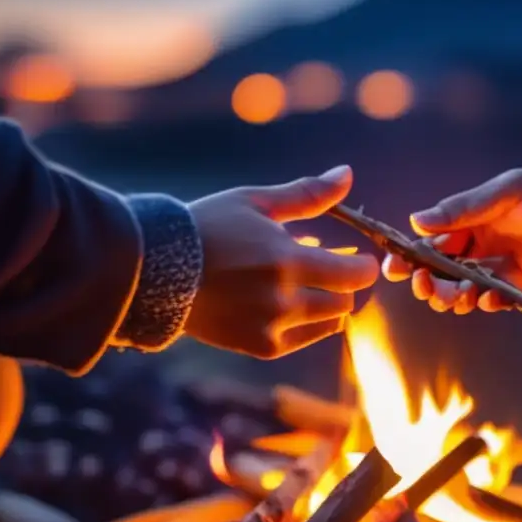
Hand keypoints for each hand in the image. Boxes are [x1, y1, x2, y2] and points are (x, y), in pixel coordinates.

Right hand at [186, 165, 378, 357]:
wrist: (157, 269)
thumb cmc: (208, 227)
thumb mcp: (256, 202)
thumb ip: (308, 194)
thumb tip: (346, 174)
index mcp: (286, 260)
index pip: (354, 275)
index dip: (364, 266)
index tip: (360, 258)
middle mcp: (283, 300)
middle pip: (345, 301)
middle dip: (344, 284)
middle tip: (333, 269)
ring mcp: (272, 327)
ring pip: (329, 322)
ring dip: (327, 303)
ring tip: (306, 283)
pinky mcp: (260, 347)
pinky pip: (304, 338)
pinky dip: (307, 323)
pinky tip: (290, 304)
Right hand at [383, 160, 521, 312]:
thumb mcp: (504, 193)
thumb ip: (462, 209)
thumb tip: (415, 221)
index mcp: (466, 222)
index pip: (427, 242)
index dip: (408, 256)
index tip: (395, 267)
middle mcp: (474, 247)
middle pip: (437, 272)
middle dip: (426, 283)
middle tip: (427, 287)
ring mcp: (493, 268)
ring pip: (459, 291)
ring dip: (451, 298)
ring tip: (460, 297)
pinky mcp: (515, 287)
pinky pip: (489, 301)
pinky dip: (483, 303)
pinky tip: (489, 297)